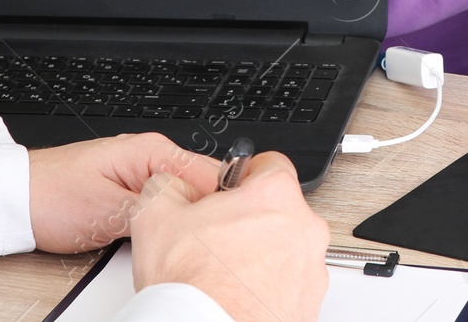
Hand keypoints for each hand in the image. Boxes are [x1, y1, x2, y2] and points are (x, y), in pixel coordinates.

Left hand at [27, 132, 219, 252]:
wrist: (12, 199)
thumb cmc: (49, 196)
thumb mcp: (107, 212)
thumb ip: (156, 214)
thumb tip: (190, 220)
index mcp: (153, 150)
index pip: (211, 174)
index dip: (219, 205)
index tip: (216, 231)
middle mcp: (151, 157)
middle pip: (200, 189)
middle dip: (198, 217)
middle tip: (190, 243)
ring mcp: (142, 174)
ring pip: (181, 201)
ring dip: (178, 223)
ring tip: (169, 243)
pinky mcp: (131, 191)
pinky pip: (161, 207)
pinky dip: (162, 225)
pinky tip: (154, 240)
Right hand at [130, 151, 330, 321]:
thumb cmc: (190, 285)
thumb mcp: (156, 215)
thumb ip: (171, 185)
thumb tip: (176, 186)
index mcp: (275, 195)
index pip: (269, 164)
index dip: (241, 178)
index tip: (228, 194)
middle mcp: (304, 228)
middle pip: (279, 209)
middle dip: (250, 220)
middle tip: (218, 240)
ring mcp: (311, 268)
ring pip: (286, 249)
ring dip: (262, 256)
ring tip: (225, 274)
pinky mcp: (309, 303)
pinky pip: (290, 284)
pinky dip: (268, 288)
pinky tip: (238, 295)